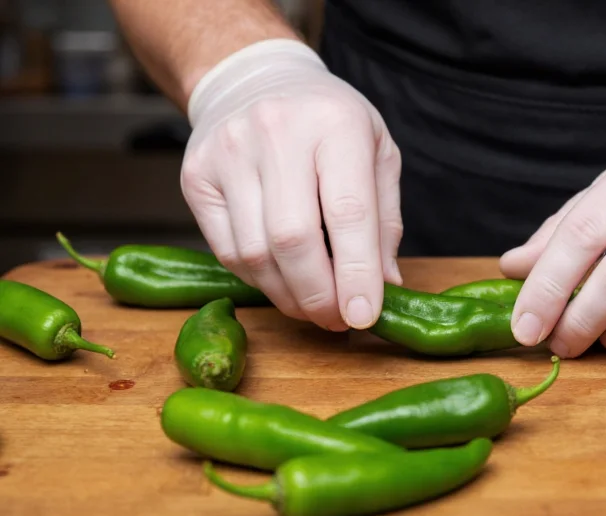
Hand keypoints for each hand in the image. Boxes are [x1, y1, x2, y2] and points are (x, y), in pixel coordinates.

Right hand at [181, 39, 402, 330]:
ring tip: (313, 306)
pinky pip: (226, 250)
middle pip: (293, 239)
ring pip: (254, 253)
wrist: (255, 79)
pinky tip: (281, 280)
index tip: (363, 316)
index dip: (356, 273)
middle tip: (337, 321)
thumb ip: (384, 220)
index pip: (348, 212)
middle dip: (319, 295)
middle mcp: (276, 132)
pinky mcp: (195, 176)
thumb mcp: (376, 152)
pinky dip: (258, 279)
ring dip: (288, 295)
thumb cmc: (328, 122)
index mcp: (335, 124)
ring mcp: (228, 153)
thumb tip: (384, 286)